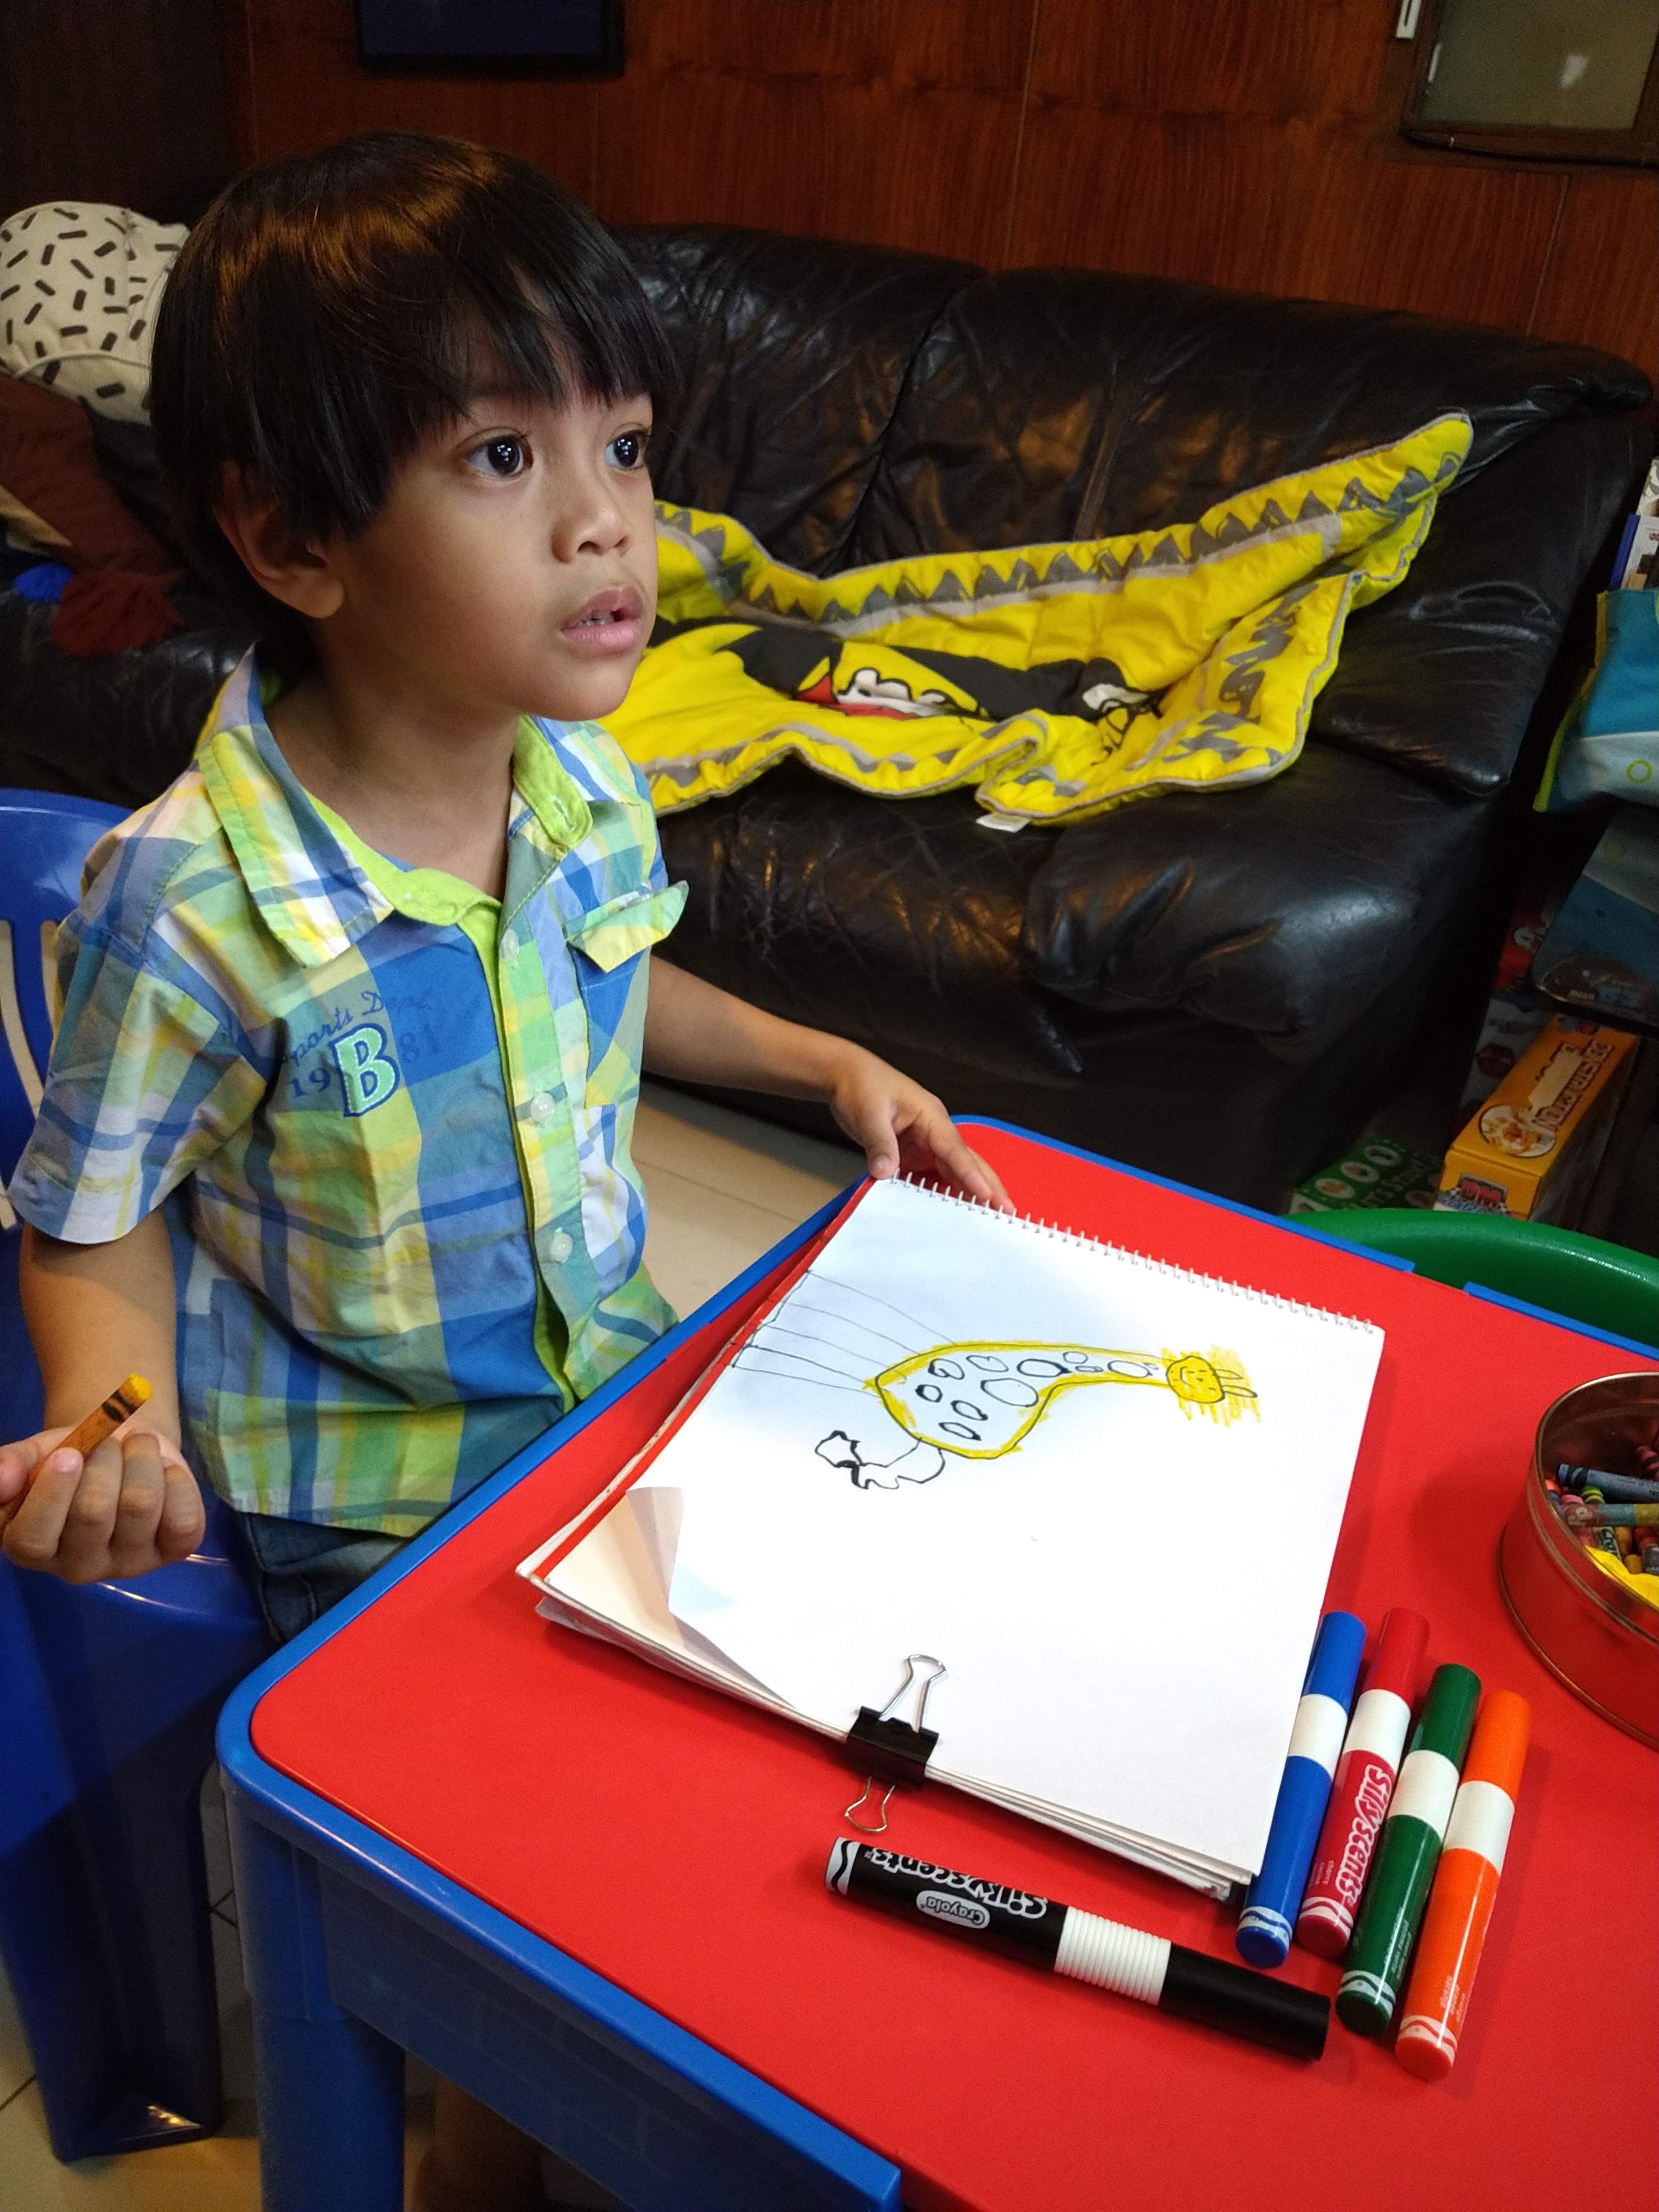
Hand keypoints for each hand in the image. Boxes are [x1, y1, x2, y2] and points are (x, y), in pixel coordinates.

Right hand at [0, 1422, 205, 1582]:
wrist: (125, 1448)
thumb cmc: (73, 1457)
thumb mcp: (36, 1454)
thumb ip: (12, 1464)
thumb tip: (2, 1479)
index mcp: (32, 1548)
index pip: (33, 1538)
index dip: (52, 1493)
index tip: (68, 1454)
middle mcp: (79, 1567)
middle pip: (92, 1513)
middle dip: (103, 1460)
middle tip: (107, 1442)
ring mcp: (130, 1564)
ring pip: (141, 1506)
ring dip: (141, 1459)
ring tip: (136, 1447)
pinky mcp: (175, 1551)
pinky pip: (183, 1517)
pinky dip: (177, 1479)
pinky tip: (164, 1472)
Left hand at [825, 1048, 1013, 1210]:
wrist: (847, 1075)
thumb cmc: (862, 1085)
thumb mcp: (869, 1113)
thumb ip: (879, 1143)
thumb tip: (885, 1171)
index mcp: (931, 1116)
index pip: (955, 1149)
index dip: (970, 1174)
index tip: (985, 1194)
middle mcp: (934, 1131)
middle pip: (967, 1161)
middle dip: (988, 1185)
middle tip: (1007, 1212)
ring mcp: (926, 1144)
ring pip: (955, 1171)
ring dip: (971, 1193)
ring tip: (989, 1218)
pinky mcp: (914, 1154)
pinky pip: (934, 1176)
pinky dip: (945, 1193)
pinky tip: (952, 1213)